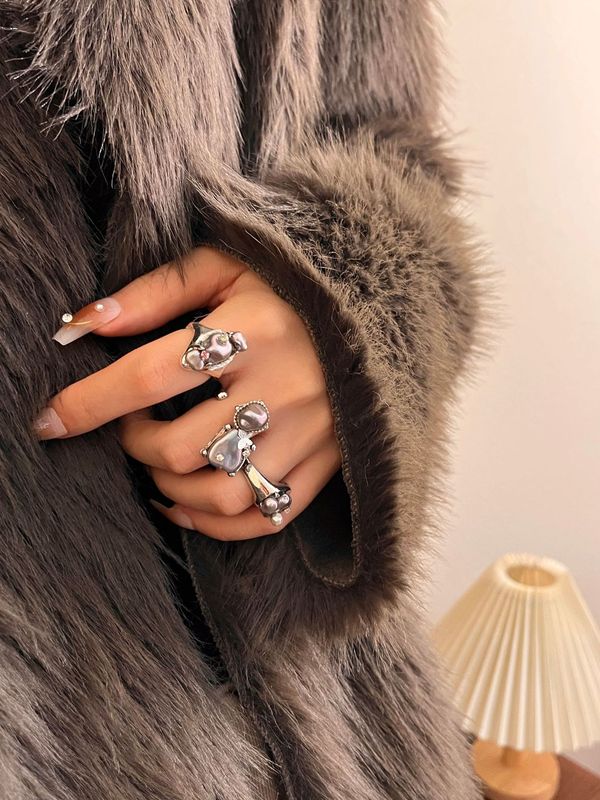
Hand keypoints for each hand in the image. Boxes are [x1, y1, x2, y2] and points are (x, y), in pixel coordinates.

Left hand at [34, 247, 340, 539]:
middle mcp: (283, 387)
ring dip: (170, 491)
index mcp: (254, 329)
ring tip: (159, 466)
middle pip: (180, 446)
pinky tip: (188, 505)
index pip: (150, 375)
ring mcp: (310, 433)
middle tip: (130, 426)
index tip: (49, 421)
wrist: (380, 311)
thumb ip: (153, 293)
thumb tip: (82, 324)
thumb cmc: (293, 285)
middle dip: (133, 444)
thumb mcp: (226, 267)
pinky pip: (266, 516)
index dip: (90, 402)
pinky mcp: (327, 462)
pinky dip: (215, 526)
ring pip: (221, 494)